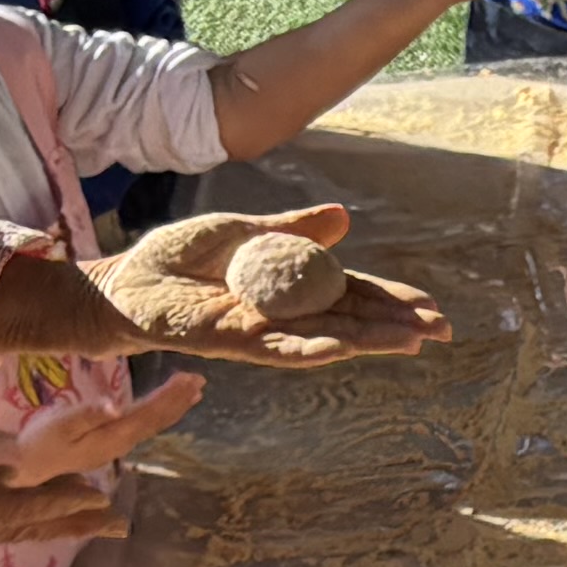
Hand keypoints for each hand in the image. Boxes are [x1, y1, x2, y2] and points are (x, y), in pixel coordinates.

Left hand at [91, 206, 453, 364]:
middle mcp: (283, 313)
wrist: (125, 283)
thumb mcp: (243, 230)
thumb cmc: (178, 258)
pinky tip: (342, 348)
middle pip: (350, 319)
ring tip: (410, 342)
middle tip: (441, 329)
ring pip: (326, 338)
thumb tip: (343, 217)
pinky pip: (278, 348)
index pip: (351, 293)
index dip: (389, 299)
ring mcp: (259, 330)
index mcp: (289, 284)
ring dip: (369, 341)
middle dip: (396, 324)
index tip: (429, 305)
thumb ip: (292, 230)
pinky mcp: (229, 339)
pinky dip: (311, 349)